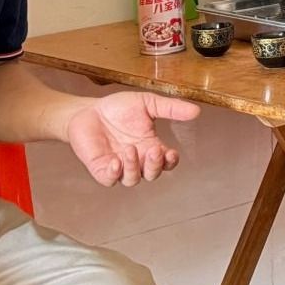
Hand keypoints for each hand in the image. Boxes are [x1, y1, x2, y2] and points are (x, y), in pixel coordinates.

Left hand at [66, 90, 199, 186]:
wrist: (87, 110)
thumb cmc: (117, 108)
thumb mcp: (147, 103)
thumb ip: (171, 108)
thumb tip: (196, 111)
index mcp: (151, 147)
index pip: (166, 162)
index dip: (171, 162)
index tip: (171, 152)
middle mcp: (137, 160)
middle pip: (152, 174)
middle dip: (154, 166)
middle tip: (152, 150)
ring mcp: (119, 167)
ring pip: (132, 180)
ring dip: (134, 167)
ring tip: (129, 149)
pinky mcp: (101, 169)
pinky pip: (110, 180)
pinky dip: (114, 174)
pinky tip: (115, 161)